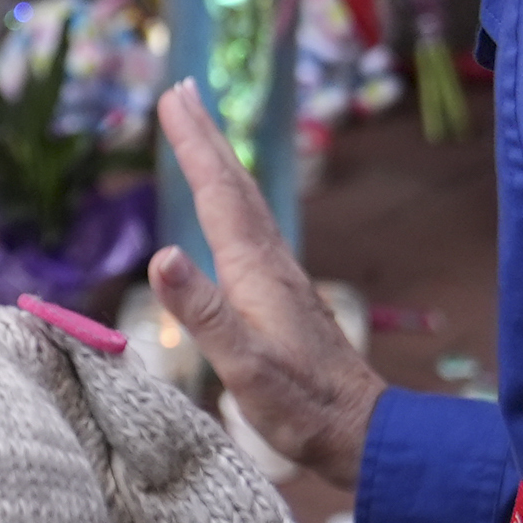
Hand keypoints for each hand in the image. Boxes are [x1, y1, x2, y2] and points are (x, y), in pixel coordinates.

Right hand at [150, 83, 382, 488]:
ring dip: (220, 161)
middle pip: (234, 185)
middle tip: (182, 90)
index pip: (217, 194)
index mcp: (255, 271)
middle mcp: (270, 263)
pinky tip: (228, 208)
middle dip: (206, 136)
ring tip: (200, 132)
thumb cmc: (301, 407)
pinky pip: (249, 227)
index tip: (172, 99)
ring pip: (244, 203)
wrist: (361, 432)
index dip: (192, 146)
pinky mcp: (283, 295)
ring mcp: (280, 277)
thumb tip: (161, 254)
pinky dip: (231, 198)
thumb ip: (205, 312)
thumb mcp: (244, 367)